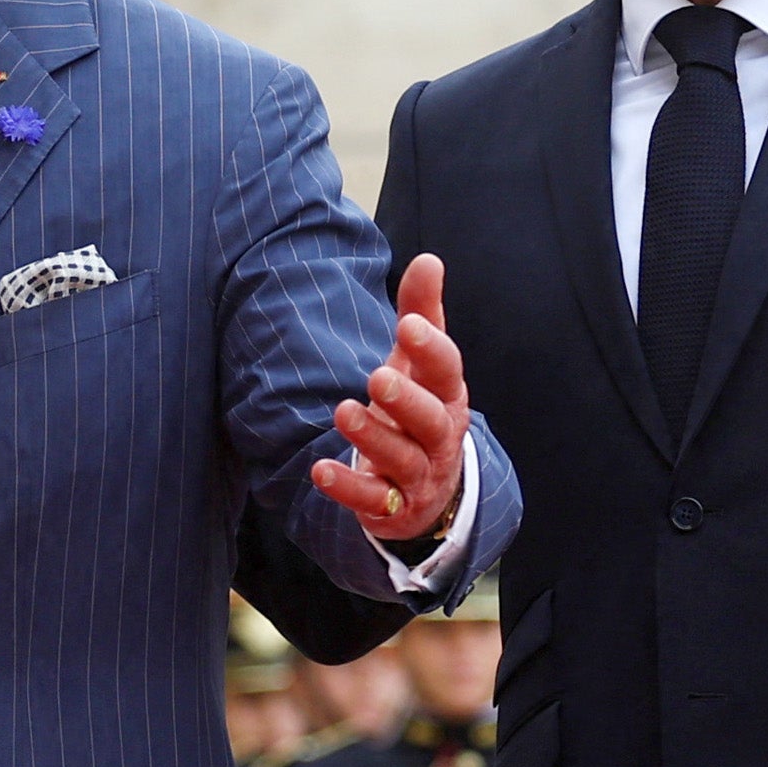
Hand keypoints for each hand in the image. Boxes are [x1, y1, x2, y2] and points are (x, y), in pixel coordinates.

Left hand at [315, 252, 469, 546]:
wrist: (430, 489)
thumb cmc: (420, 411)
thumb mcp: (420, 364)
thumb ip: (423, 313)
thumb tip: (428, 259)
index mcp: (448, 396)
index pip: (448, 371)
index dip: (432, 349)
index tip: (408, 325)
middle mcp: (439, 437)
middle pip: (431, 420)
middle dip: (406, 399)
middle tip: (376, 377)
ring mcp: (417, 476)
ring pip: (402, 459)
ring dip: (373, 438)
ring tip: (342, 412)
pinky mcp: (391, 507)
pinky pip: (372, 501)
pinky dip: (347, 488)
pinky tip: (319, 471)